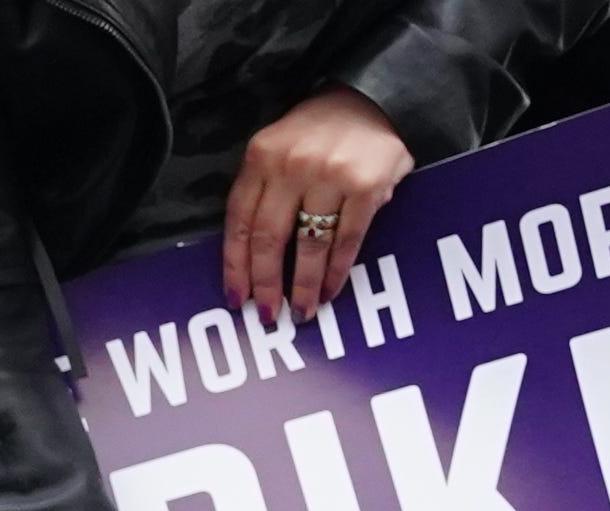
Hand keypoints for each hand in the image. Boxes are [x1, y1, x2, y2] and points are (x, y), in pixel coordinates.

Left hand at [222, 87, 412, 324]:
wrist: (374, 96)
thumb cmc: (322, 130)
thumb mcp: (281, 147)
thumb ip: (265, 189)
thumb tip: (253, 255)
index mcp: (262, 155)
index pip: (239, 220)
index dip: (235, 265)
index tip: (236, 297)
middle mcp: (291, 164)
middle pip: (268, 239)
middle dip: (266, 284)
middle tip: (268, 315)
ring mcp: (329, 175)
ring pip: (308, 245)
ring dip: (303, 286)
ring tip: (302, 312)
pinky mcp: (365, 186)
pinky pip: (345, 241)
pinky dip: (336, 272)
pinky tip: (329, 292)